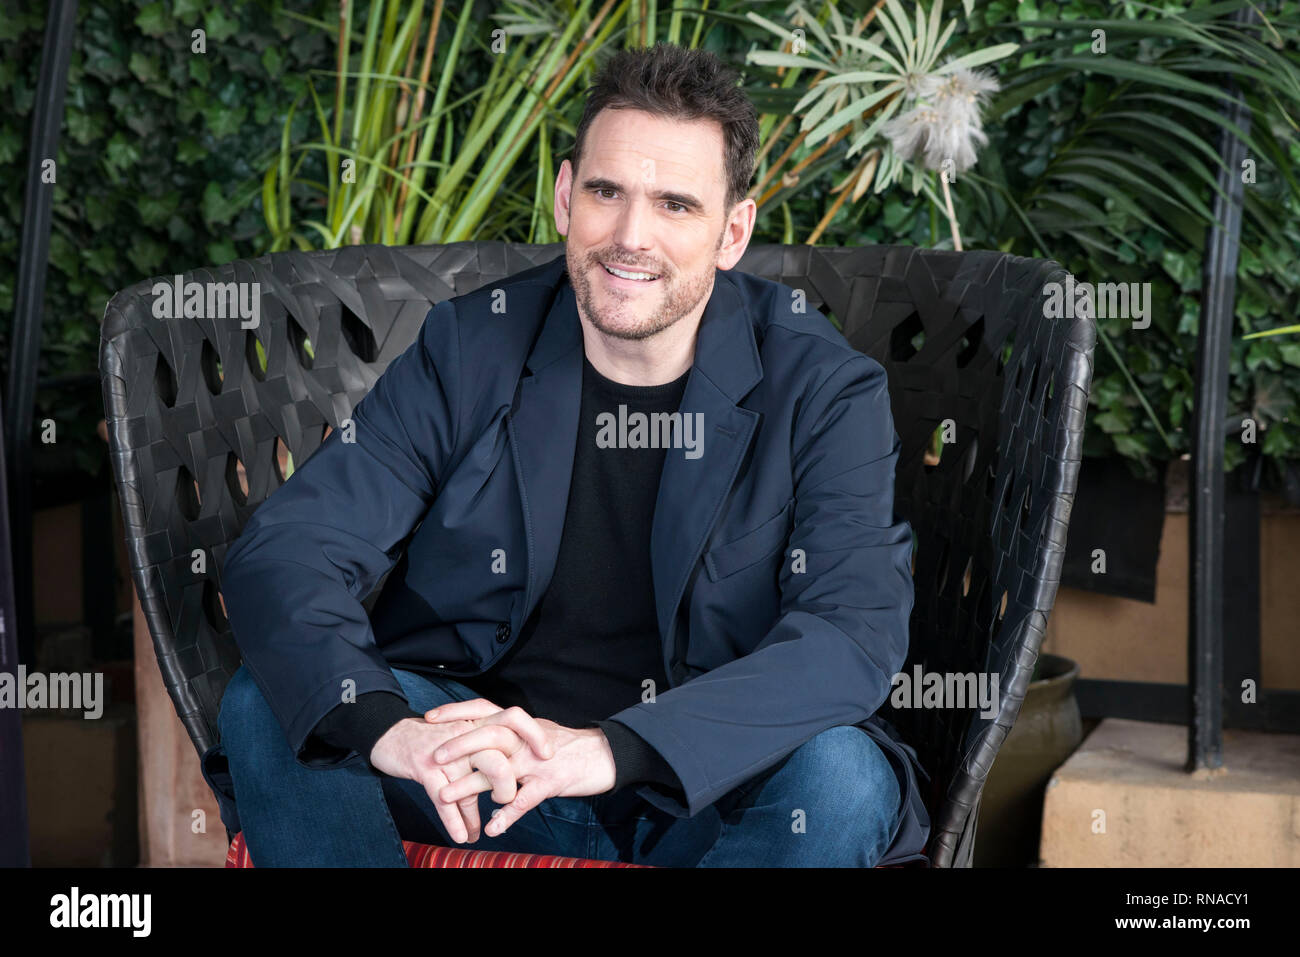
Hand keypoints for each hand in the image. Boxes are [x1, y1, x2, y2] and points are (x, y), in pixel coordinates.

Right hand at [368, 701, 550, 843]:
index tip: (548, 754)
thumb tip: (482, 825)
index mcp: (478, 725)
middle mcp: (465, 735)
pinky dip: (454, 818)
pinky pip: (443, 796)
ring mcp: (445, 752)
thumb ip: (473, 784)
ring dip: (483, 802)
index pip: (514, 719)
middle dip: (509, 779)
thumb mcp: (457, 757)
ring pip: (473, 776)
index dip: (534, 733)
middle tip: (510, 799)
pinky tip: (462, 835)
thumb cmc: (429, 745)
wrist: (389, 735)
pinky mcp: (424, 767)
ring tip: (491, 825)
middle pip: (498, 750)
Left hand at [425, 701, 616, 837]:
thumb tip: (487, 736)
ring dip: (469, 784)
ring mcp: (536, 761)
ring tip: (444, 797)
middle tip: (434, 758)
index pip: (483, 709)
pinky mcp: (549, 782)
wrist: (604, 755)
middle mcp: (524, 740)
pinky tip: (492, 827)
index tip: (431, 717)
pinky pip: (524, 799)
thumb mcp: (537, 733)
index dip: (456, 712)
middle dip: (458, 746)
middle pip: (487, 735)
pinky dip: (507, 814)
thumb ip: (513, 735)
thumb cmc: (569, 747)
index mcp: (520, 726)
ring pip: (498, 769)